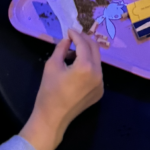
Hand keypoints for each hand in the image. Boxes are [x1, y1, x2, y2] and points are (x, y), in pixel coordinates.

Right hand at [20, 30, 103, 149]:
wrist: (52, 119)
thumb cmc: (49, 92)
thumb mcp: (52, 65)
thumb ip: (62, 48)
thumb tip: (67, 39)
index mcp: (86, 67)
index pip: (83, 44)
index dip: (76, 35)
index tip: (69, 30)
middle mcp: (98, 74)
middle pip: (95, 49)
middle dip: (84, 40)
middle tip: (73, 36)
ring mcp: (101, 84)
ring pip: (96, 61)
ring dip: (86, 53)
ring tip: (71, 53)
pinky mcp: (99, 92)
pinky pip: (96, 73)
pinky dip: (88, 65)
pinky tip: (76, 67)